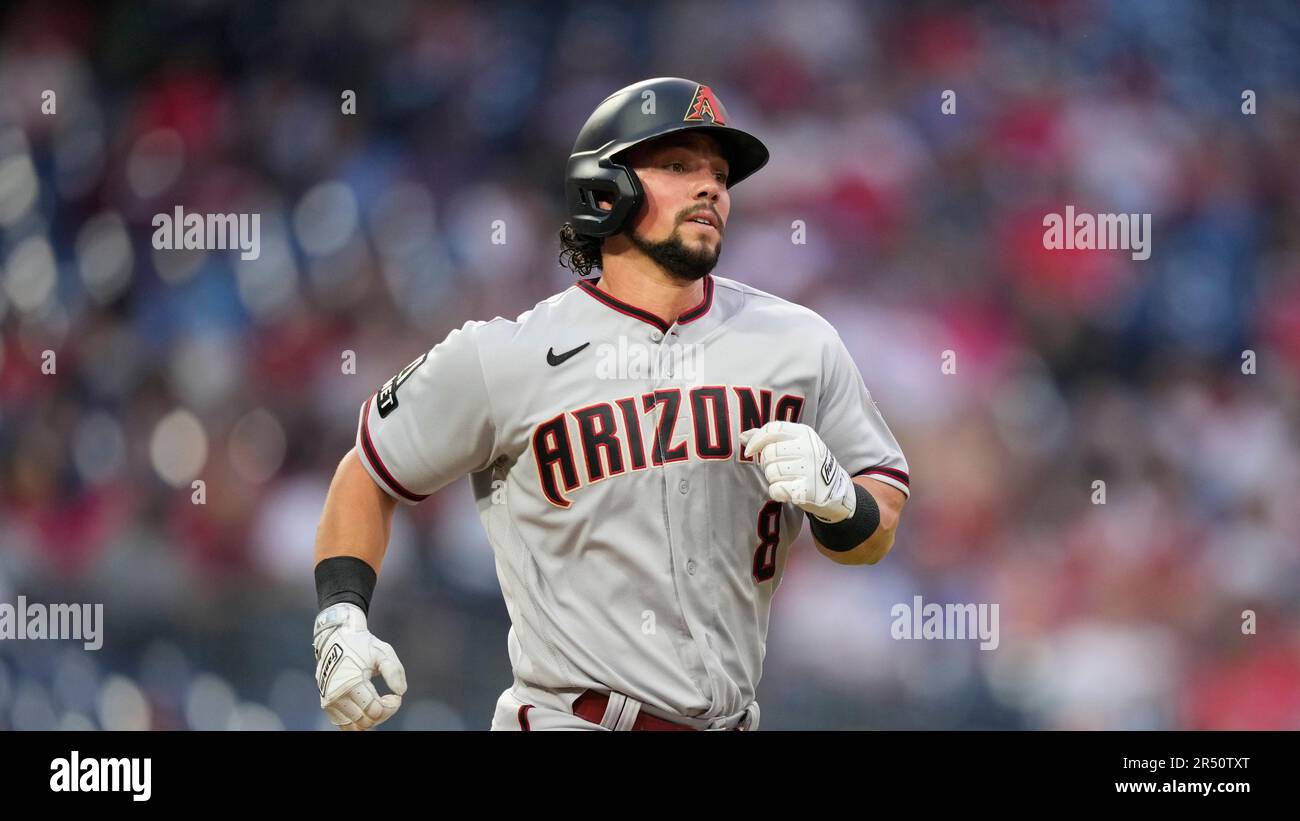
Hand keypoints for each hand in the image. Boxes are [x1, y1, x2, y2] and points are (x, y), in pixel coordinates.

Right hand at [312, 603, 406, 730]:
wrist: (336, 638)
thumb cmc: (361, 644)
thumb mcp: (383, 652)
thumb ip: (394, 671)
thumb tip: (400, 692)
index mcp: (351, 683)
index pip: (375, 711)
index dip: (391, 707)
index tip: (395, 696)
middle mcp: (336, 696)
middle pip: (365, 721)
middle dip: (383, 713)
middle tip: (389, 698)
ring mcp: (329, 702)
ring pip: (354, 727)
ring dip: (370, 719)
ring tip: (378, 704)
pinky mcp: (326, 704)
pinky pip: (343, 724)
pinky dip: (358, 721)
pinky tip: (368, 708)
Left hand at [739, 421, 855, 522]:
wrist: (833, 488)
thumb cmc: (807, 463)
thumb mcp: (793, 444)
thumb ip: (768, 437)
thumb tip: (742, 437)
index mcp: (804, 433)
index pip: (772, 429)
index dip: (756, 440)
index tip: (750, 451)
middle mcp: (808, 448)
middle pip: (768, 453)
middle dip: (767, 464)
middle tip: (778, 468)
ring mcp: (809, 469)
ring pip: (771, 472)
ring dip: (773, 478)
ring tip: (786, 478)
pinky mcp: (808, 489)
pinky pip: (776, 489)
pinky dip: (777, 491)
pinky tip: (787, 490)